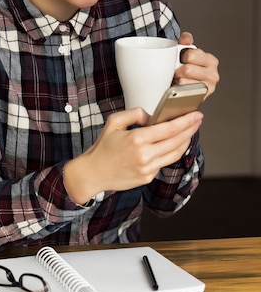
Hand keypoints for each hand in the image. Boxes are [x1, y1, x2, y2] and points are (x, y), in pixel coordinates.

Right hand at [63, 107, 202, 204]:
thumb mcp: (114, 122)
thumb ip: (135, 114)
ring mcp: (147, 169)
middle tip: (198, 120)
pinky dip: (173, 152)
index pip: (169, 129)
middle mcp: (144, 155)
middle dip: (190, 129)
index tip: (196, 114)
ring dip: (186, 141)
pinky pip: (165, 162)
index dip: (186, 121)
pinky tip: (175, 144)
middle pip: (177, 141)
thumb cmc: (103, 147)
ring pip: (175, 154)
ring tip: (190, 131)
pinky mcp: (147, 177)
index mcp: (137, 139)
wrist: (93, 173)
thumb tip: (153, 116)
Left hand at [174, 31, 218, 97]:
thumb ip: (185, 42)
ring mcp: (207, 88)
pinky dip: (177, 90)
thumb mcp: (185, 51)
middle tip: (177, 70)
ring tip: (178, 79)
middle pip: (187, 69)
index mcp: (210, 60)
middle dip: (178, 69)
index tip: (181, 59)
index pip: (191, 55)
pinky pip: (183, 93)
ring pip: (184, 82)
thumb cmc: (185, 67)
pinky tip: (179, 87)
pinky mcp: (200, 99)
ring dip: (177, 80)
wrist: (184, 86)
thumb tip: (187, 38)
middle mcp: (213, 74)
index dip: (182, 56)